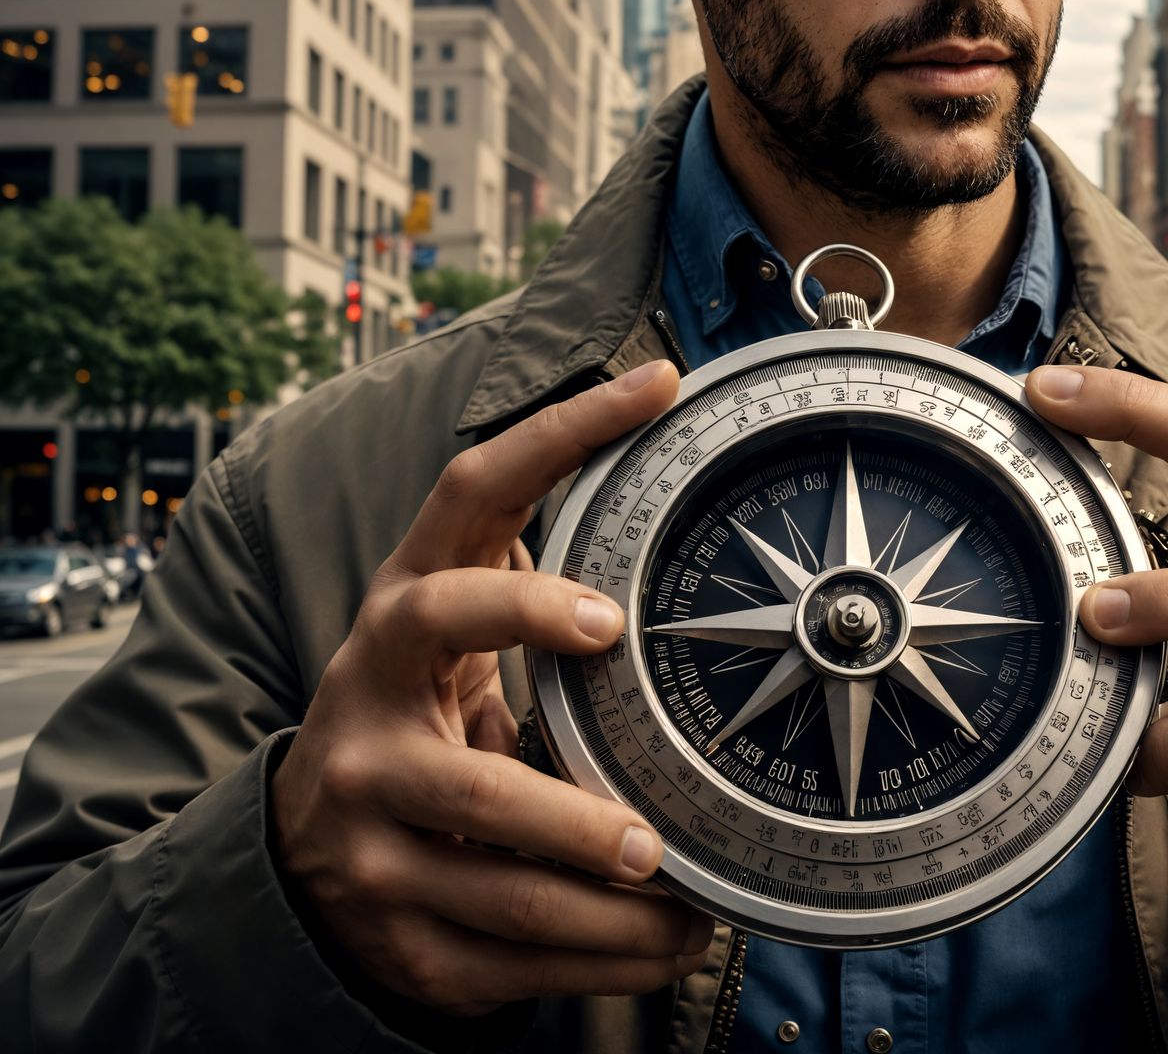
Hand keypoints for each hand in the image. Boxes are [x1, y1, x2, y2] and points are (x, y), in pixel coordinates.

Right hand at [270, 360, 715, 1016]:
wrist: (299, 851)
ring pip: (495, 856)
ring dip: (603, 879)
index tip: (652, 393)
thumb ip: (524, 585)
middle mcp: (368, 697)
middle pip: (456, 665)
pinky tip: (659, 944)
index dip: (560, 432)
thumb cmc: (412, 716)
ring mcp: (366, 816)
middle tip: (635, 740)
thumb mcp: (448, 641)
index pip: (474, 490)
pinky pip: (502, 953)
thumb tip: (663, 486)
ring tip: (685, 886)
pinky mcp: (389, 918)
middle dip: (544, 666)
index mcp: (400, 607)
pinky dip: (595, 958)